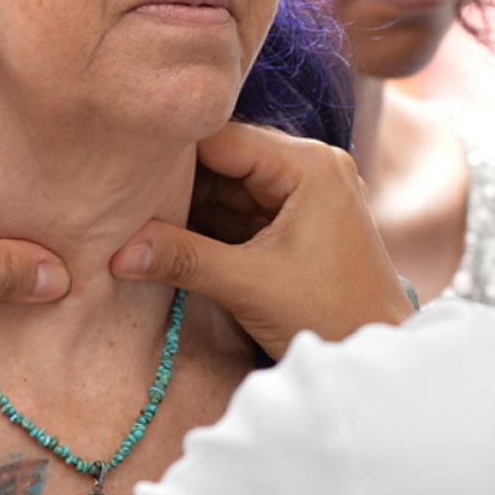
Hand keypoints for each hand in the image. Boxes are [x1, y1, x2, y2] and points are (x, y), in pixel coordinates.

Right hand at [109, 122, 412, 359]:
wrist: (378, 357)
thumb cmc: (331, 317)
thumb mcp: (249, 286)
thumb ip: (183, 259)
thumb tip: (116, 252)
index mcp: (308, 164)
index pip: (221, 137)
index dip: (169, 152)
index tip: (120, 168)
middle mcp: (310, 166)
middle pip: (223, 159)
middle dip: (176, 183)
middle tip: (121, 198)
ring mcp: (306, 193)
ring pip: (228, 186)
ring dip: (188, 207)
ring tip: (135, 220)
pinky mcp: (299, 221)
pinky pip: (242, 211)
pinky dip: (208, 226)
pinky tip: (166, 239)